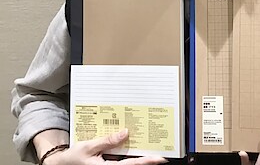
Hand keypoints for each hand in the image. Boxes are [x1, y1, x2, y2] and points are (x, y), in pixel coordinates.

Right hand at [43, 129, 167, 164]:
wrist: (62, 164)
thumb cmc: (74, 157)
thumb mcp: (89, 146)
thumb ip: (107, 141)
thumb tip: (125, 133)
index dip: (146, 161)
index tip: (159, 158)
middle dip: (146, 159)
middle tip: (162, 154)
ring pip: (128, 163)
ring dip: (139, 158)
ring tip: (153, 150)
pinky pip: (121, 161)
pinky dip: (129, 155)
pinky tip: (135, 147)